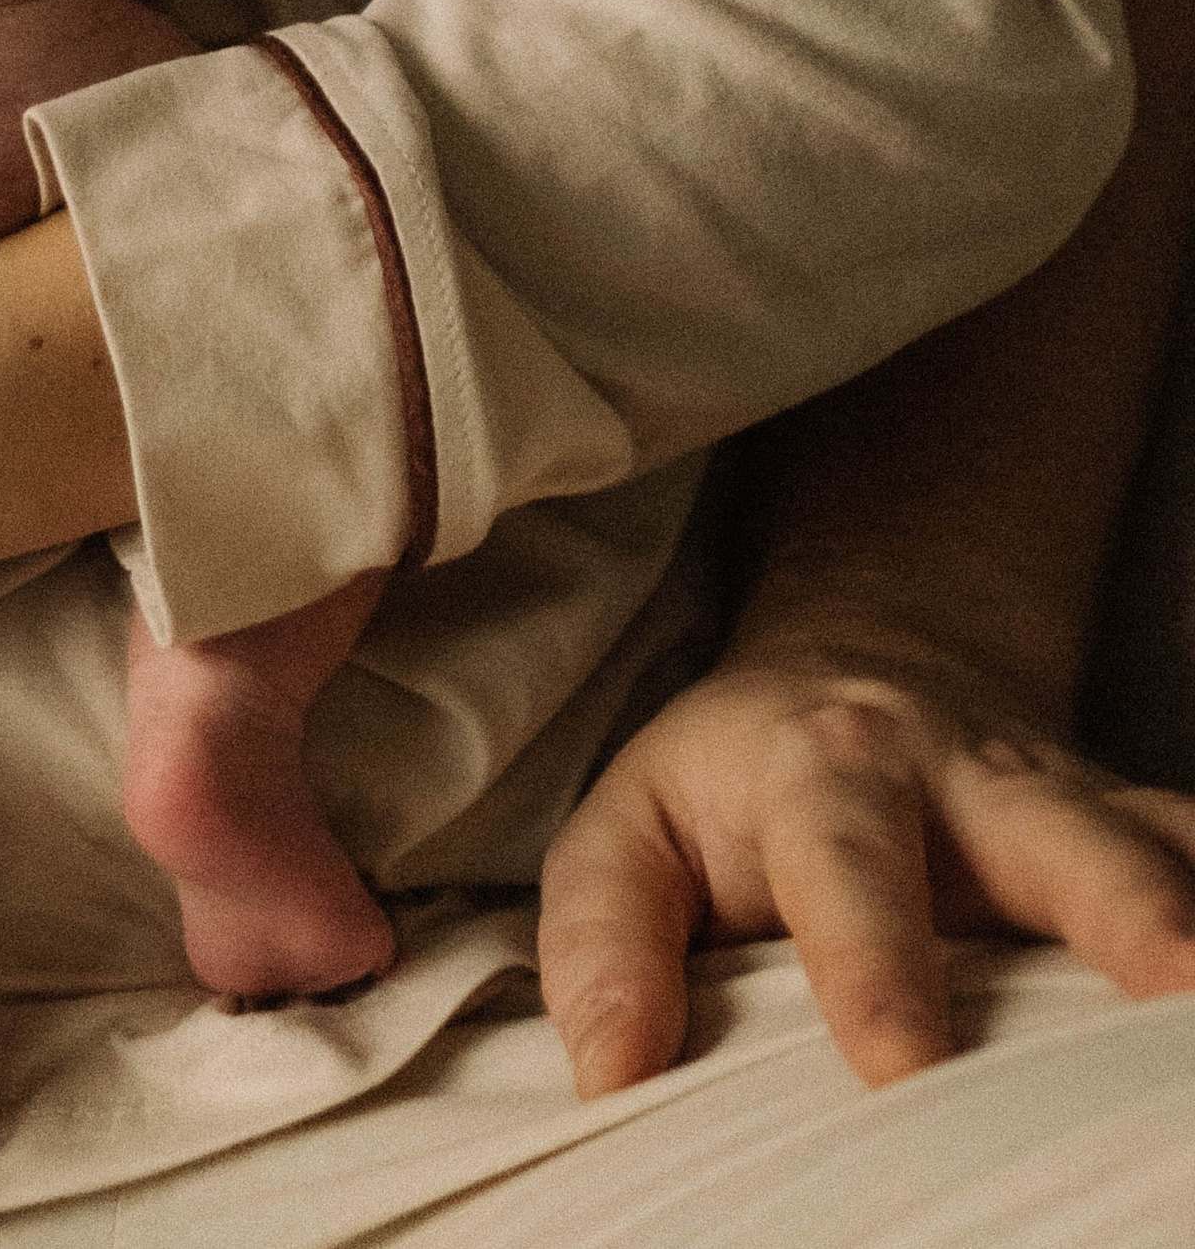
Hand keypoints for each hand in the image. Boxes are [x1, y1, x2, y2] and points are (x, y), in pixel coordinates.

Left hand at [536, 639, 1194, 1093]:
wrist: (859, 670)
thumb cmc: (734, 787)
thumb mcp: (632, 826)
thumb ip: (604, 934)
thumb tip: (615, 1070)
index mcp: (825, 771)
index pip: (847, 863)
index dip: (873, 961)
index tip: (897, 1061)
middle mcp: (967, 773)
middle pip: (1056, 831)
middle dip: (1121, 906)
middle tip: (1176, 979)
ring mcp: (1070, 804)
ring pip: (1159, 842)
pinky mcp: (1135, 834)